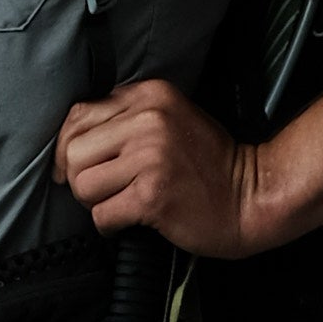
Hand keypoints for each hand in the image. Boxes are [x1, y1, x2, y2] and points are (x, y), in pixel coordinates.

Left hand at [54, 79, 259, 256]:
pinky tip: (129, 220)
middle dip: (80, 178)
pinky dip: (110, 225)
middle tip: (104, 190)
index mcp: (149, 96)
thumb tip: (70, 140)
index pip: (78, 116)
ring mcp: (151, 157)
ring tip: (120, 203)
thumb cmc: (209, 164)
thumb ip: (126, 118)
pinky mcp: (153, 195)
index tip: (77, 167)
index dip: (69, 147)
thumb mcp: (170, 118)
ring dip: (95, 203)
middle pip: (74, 152)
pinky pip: (102, 214)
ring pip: (83, 185)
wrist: (253, 196)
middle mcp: (148, 120)